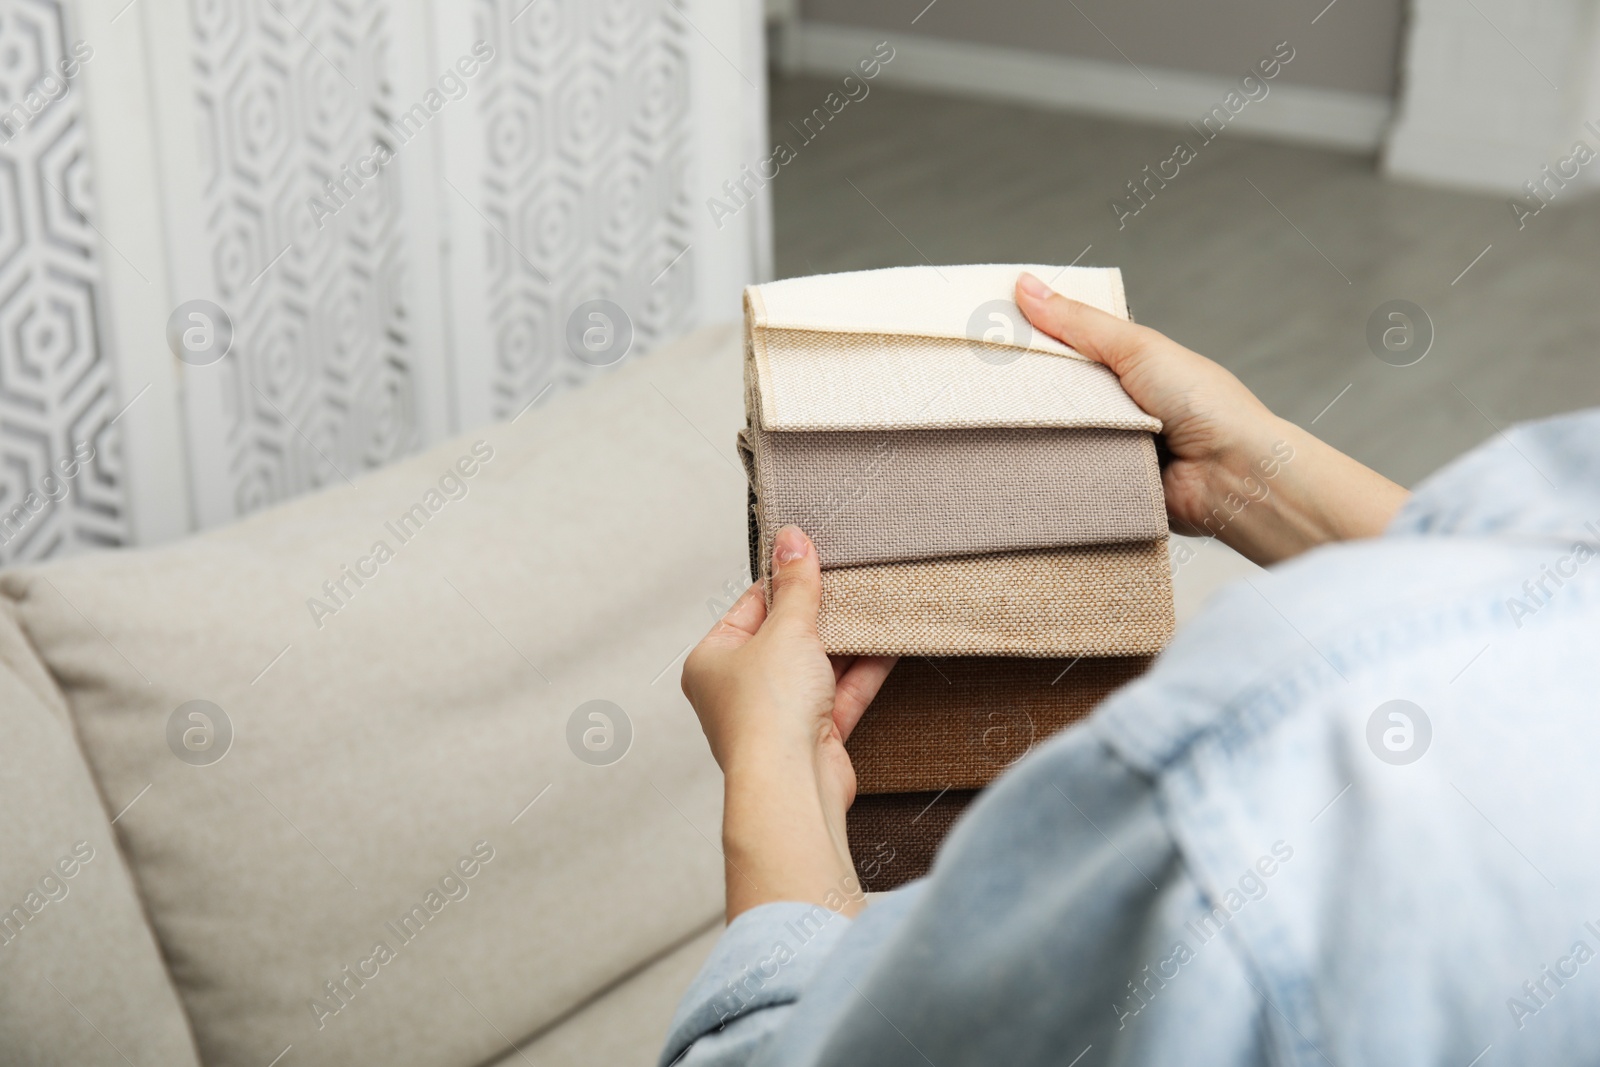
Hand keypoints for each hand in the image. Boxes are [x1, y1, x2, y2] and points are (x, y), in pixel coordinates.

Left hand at [682, 524, 895, 919]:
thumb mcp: (785, 630)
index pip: (749, 607)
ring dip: (846, 641)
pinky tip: (887, 643)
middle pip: (785, 637)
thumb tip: (791, 539)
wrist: (791, 786)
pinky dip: (863, 671)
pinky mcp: (814, 737)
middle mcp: (739, 690)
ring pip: (817, 667)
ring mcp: (777, 715)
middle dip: (819, 613)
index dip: (782, 582)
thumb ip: (796, 586)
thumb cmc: (766, 715)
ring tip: (874, 605)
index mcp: (712, 661)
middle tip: (848, 579)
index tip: (811, 557)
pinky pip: (841, 694)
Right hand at [1015, 272, 1407, 564]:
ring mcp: (1109, 446)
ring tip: (993, 421)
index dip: (1028, 340)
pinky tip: (1021, 462)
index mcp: (1127, 366)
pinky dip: (1049, 470)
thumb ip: (1079, 322)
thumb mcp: (1136, 348)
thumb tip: (1026, 286)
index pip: (1065, 347)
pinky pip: (1062, 475)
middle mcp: (1116, 405)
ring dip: (1037, 432)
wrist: (1232, 476)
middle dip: (1024, 390)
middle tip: (976, 381)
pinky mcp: (1103, 485)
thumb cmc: (1204, 405)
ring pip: (1052, 435)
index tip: (985, 332)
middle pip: (1052, 393)